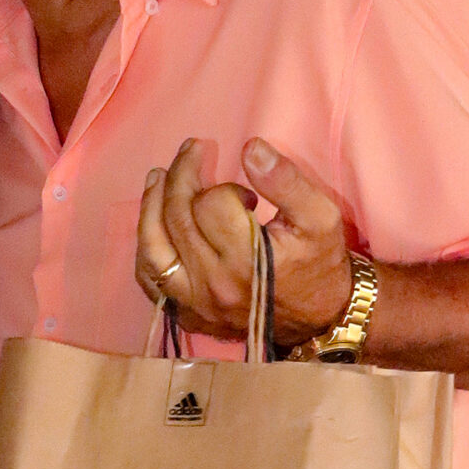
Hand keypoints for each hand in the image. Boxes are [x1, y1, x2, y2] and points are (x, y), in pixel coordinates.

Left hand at [135, 136, 357, 351]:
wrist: (321, 321)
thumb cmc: (321, 265)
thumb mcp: (320, 217)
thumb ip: (286, 181)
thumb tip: (251, 148)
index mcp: (247, 261)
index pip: (211, 206)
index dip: (223, 188)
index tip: (244, 195)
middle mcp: (214, 285)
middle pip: (177, 220)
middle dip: (180, 177)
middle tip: (190, 151)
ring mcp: (196, 303)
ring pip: (154, 250)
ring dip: (150, 208)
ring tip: (157, 177)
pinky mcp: (189, 315)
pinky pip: (151, 281)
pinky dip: (147, 249)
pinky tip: (152, 224)